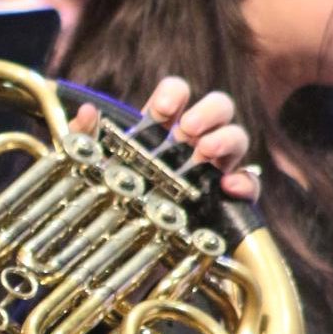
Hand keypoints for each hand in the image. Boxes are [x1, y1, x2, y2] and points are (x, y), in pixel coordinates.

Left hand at [71, 74, 256, 202]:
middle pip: (218, 106)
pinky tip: (229, 186)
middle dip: (207, 112)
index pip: (176, 94)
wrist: (129, 239)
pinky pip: (249, 184)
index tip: (163, 109)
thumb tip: (87, 113)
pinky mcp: (228, 197)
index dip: (173, 94)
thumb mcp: (92, 166)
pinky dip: (245, 182)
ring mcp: (214, 166)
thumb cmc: (115, 194)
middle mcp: (194, 140)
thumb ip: (83, 138)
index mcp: (163, 126)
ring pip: (236, 138)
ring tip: (206, 151)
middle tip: (188, 130)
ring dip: (225, 139)